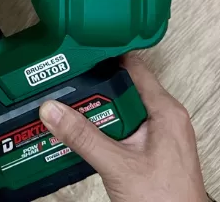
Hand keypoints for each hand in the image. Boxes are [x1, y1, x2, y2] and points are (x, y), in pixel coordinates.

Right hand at [38, 54, 207, 201]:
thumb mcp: (118, 166)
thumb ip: (84, 136)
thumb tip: (53, 109)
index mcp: (166, 111)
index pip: (133, 66)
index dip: (105, 56)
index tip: (77, 53)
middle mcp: (165, 118)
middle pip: (123, 88)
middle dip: (93, 87)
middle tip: (64, 83)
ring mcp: (159, 135)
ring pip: (121, 110)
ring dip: (95, 110)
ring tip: (67, 107)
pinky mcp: (151, 151)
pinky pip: (123, 129)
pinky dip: (103, 128)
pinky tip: (83, 134)